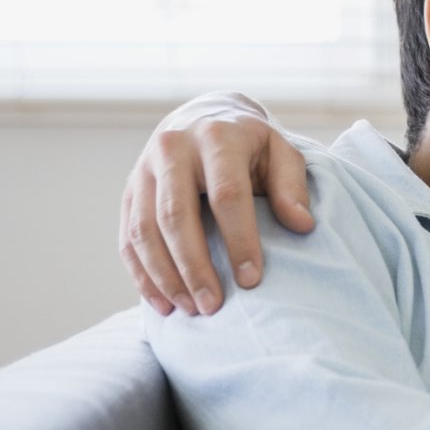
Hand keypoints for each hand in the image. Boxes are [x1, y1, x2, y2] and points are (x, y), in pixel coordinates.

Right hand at [120, 98, 313, 315]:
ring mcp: (144, 170)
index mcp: (217, 137)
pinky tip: (162, 304)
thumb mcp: (281, 153)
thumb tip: (302, 225)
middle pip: (175, 215)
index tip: (251, 280)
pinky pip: (127, 239)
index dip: (239, 240)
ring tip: (190, 310)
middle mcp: (173, 149)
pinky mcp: (129, 192)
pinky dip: (142, 275)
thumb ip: (292, 185)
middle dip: (194, 266)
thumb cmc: (251, 147)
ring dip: (164, 276)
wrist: (204, 119)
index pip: (226, 194)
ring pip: (144, 230)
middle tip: (213, 307)